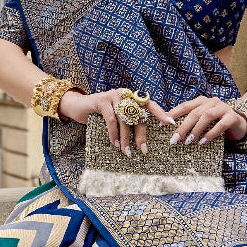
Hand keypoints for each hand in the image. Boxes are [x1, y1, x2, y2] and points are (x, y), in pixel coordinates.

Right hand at [57, 88, 175, 155]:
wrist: (77, 106)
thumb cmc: (98, 115)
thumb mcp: (116, 118)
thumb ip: (128, 123)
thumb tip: (142, 142)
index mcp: (132, 98)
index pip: (150, 105)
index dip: (160, 113)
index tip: (170, 124)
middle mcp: (125, 94)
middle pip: (138, 115)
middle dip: (141, 134)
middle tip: (143, 150)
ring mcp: (114, 95)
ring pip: (125, 119)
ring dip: (126, 137)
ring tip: (126, 151)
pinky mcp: (102, 100)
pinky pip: (111, 119)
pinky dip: (113, 133)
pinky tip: (114, 143)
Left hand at [166, 95, 246, 144]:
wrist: (240, 123)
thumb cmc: (217, 122)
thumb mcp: (203, 120)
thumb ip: (191, 121)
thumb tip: (171, 129)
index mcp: (201, 101)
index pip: (185, 106)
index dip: (173, 114)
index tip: (162, 125)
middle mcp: (211, 102)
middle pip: (194, 112)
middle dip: (183, 126)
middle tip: (174, 139)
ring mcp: (223, 108)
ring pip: (207, 116)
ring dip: (196, 130)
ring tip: (188, 142)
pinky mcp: (232, 117)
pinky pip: (220, 125)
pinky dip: (211, 134)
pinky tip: (203, 142)